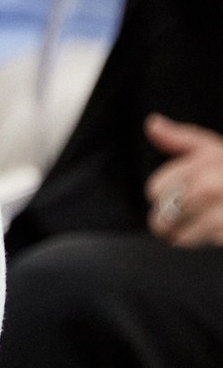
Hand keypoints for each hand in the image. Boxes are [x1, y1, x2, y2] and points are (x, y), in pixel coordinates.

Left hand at [146, 114, 222, 245]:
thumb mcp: (215, 149)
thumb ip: (181, 139)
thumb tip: (153, 124)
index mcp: (202, 163)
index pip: (155, 188)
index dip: (167, 192)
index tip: (185, 190)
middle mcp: (209, 186)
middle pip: (161, 215)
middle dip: (171, 218)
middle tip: (195, 210)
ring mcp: (219, 214)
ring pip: (177, 235)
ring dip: (186, 233)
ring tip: (207, 220)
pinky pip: (200, 243)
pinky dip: (207, 240)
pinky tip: (220, 228)